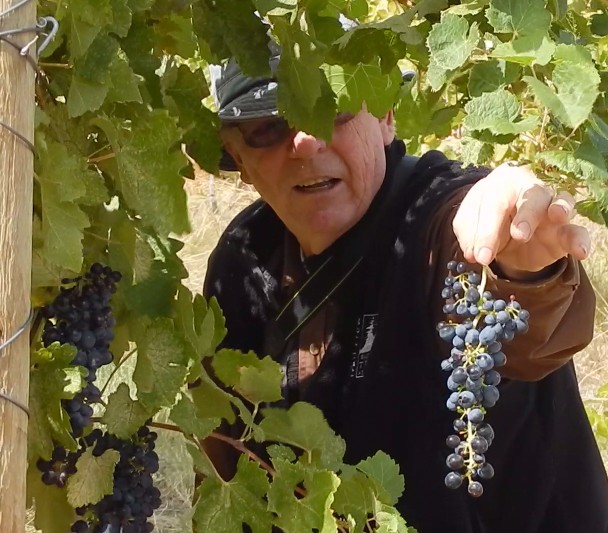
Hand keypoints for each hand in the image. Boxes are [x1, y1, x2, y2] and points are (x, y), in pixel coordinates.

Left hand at [452, 162, 589, 275]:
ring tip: (557, 217)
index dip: (487, 232)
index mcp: (502, 183)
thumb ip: (468, 236)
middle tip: (519, 235)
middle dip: (526, 215)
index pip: (495, 204)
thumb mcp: (468, 227)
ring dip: (561, 209)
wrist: (501, 231)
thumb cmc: (485, 219)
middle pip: (532, 196)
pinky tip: (580, 250)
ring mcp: (550, 209)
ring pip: (561, 202)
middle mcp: (530, 191)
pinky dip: (581, 239)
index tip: (480, 256)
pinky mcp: (563, 231)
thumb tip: (474, 253)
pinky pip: (578, 231)